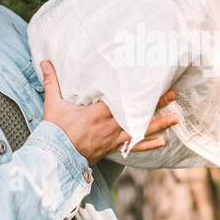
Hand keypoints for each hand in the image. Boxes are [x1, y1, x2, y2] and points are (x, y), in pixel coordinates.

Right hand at [39, 59, 177, 164]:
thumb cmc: (54, 130)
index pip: (122, 97)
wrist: (55, 157)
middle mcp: (109, 124)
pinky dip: (148, 145)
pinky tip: (162, 142)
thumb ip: (52, 81)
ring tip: (176, 118)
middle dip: (156, 103)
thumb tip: (44, 61)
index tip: (150, 80)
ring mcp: (113, 137)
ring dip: (159, 123)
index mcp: (97, 111)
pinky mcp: (112, 148)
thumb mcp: (53, 103)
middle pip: (137, 112)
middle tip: (173, 94)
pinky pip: (133, 147)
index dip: (137, 90)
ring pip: (140, 129)